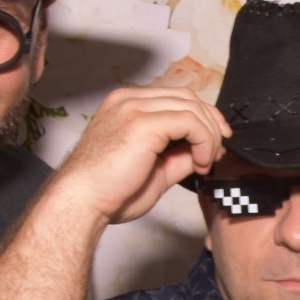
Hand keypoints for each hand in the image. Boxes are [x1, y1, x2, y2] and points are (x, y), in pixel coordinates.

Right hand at [54, 86, 230, 226]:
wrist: (82, 202)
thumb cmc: (108, 192)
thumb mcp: (154, 169)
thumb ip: (178, 155)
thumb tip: (204, 150)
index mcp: (126, 106)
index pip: (176, 98)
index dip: (203, 118)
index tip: (214, 145)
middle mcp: (129, 100)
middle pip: (187, 97)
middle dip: (211, 124)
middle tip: (217, 153)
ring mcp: (134, 108)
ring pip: (191, 106)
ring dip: (209, 136)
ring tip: (206, 163)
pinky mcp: (142, 123)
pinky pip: (189, 120)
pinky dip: (204, 141)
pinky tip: (200, 163)